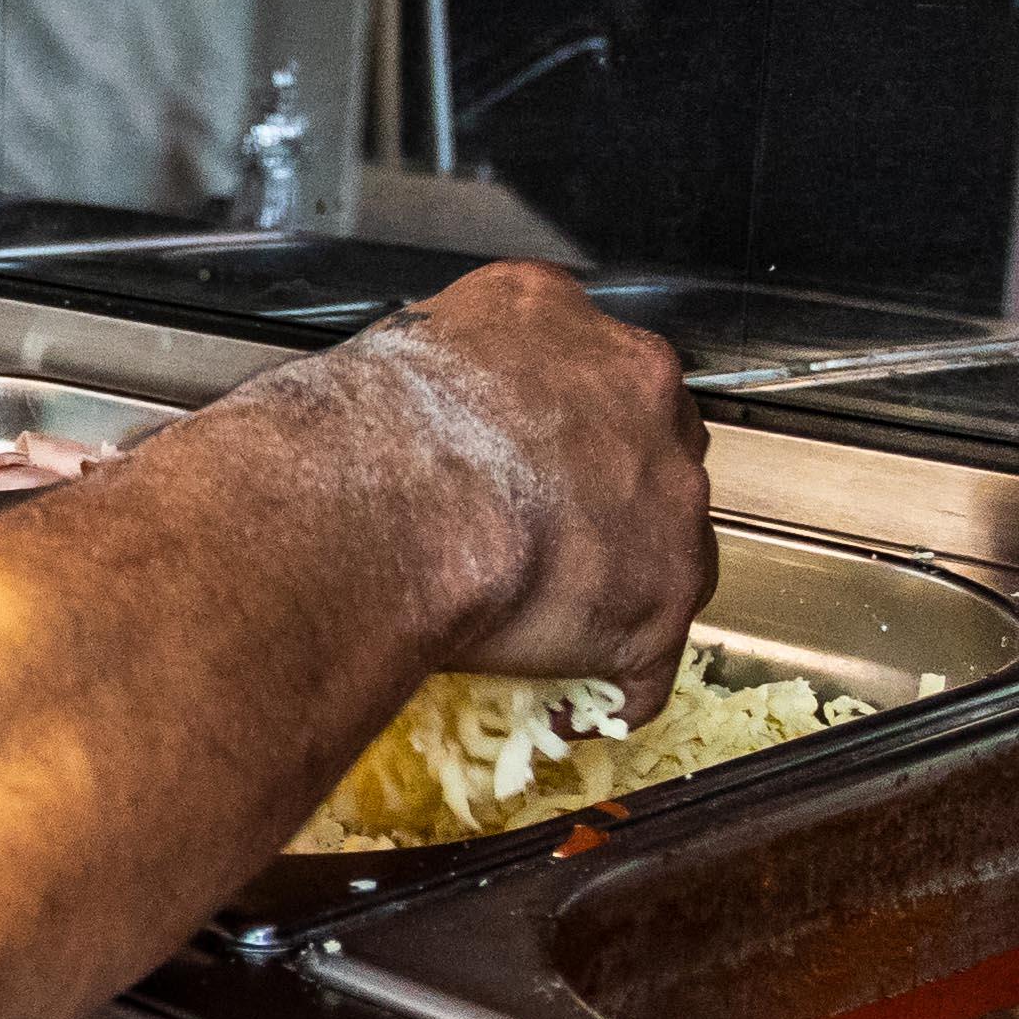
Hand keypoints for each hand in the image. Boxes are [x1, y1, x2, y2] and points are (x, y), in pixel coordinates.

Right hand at [333, 265, 713, 708]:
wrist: (379, 505)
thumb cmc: (352, 435)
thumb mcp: (388, 350)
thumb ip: (432, 375)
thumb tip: (398, 420)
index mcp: (549, 313)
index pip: (576, 361)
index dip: (555, 420)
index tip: (527, 454)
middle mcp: (632, 389)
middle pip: (644, 447)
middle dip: (605, 496)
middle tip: (540, 539)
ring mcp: (663, 495)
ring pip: (666, 548)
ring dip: (616, 588)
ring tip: (549, 630)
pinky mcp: (660, 594)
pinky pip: (646, 660)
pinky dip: (606, 687)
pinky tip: (560, 704)